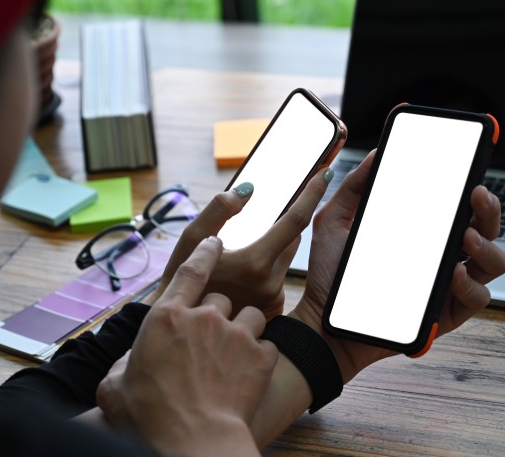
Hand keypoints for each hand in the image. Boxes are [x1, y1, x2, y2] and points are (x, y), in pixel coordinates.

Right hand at [96, 236, 277, 456]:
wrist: (193, 441)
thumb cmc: (150, 417)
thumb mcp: (115, 387)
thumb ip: (122, 366)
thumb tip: (123, 368)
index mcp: (166, 316)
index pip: (190, 269)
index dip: (205, 253)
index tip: (215, 241)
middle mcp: (204, 317)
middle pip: (221, 299)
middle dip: (218, 315)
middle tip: (211, 342)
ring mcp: (237, 334)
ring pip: (250, 316)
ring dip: (244, 330)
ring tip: (234, 356)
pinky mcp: (261, 356)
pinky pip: (267, 345)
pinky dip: (260, 356)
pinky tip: (248, 374)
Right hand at [146, 167, 333, 318]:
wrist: (178, 330)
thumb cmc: (178, 282)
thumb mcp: (191, 242)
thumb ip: (218, 210)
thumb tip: (248, 189)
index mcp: (255, 263)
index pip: (296, 221)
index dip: (312, 193)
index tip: (326, 173)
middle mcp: (271, 283)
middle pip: (291, 240)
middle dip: (282, 225)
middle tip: (258, 223)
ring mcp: (273, 299)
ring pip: (283, 259)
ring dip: (271, 248)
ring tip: (236, 259)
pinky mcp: (271, 310)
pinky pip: (276, 278)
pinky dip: (264, 269)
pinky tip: (237, 278)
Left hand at [290, 149, 504, 382]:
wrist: (324, 320)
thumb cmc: (331, 273)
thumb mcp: (334, 221)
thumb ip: (354, 187)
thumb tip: (377, 153)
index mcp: (423, 233)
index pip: (459, 208)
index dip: (474, 192)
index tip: (472, 174)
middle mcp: (442, 256)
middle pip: (486, 230)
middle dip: (490, 210)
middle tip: (477, 195)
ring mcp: (449, 286)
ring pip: (494, 263)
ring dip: (488, 246)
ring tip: (465, 236)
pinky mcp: (447, 315)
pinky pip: (477, 299)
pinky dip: (472, 286)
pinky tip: (455, 274)